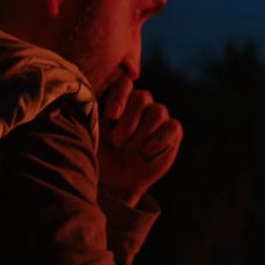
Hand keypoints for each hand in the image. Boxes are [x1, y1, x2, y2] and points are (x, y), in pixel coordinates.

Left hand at [97, 79, 181, 207]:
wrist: (116, 181)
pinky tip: (146, 151)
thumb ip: (93, 114)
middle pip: (142, 97)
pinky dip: (159, 140)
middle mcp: (140, 104)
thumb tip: (96, 102)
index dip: (120, 96)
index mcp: (119, 99)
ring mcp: (157, 117)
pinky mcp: (172, 131)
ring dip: (143, 134)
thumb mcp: (91, 134)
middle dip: (129, 121)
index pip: (125, 83)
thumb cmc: (100, 155)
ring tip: (131, 149)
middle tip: (118, 141)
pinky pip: (172, 126)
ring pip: (158, 112)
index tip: (112, 116)